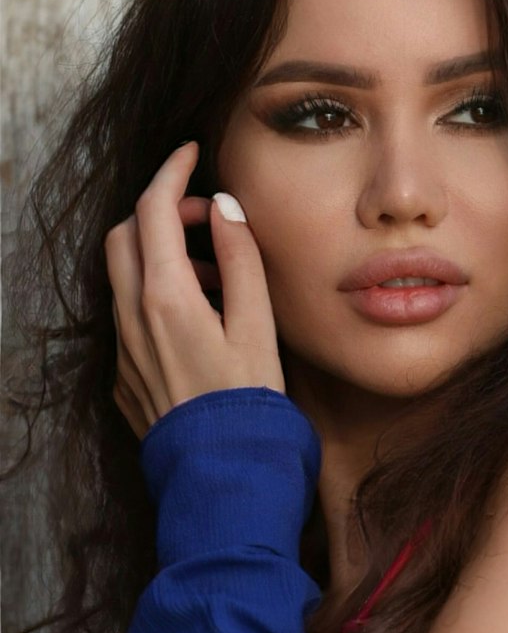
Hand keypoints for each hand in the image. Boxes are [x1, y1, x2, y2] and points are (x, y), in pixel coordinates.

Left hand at [105, 141, 285, 440]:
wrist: (223, 478)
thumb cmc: (251, 405)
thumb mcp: (258, 325)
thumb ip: (241, 260)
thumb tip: (225, 207)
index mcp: (165, 298)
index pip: (154, 211)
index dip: (172, 173)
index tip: (192, 154)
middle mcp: (132, 319)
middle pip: (125, 236)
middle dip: (160, 212)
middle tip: (208, 218)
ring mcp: (123, 350)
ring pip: (124, 276)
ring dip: (161, 257)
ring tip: (217, 277)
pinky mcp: (125, 377)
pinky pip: (130, 316)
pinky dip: (159, 296)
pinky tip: (202, 321)